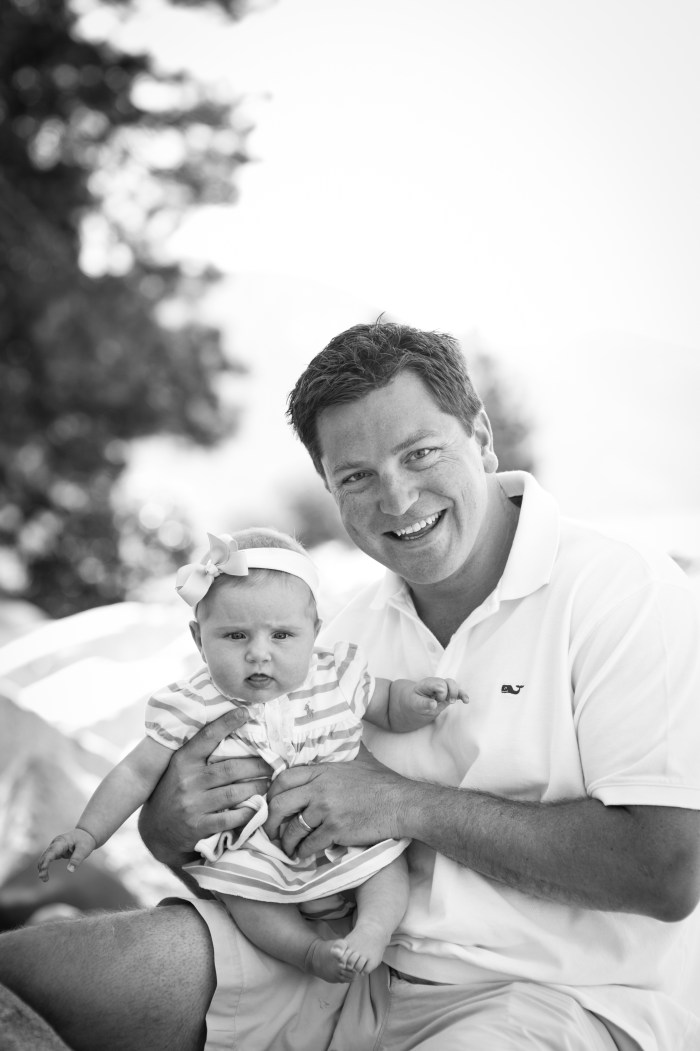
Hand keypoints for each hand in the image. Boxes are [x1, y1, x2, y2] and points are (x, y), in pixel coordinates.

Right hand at [38, 828, 96, 880]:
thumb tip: (70, 870)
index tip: (43, 871)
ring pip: (45, 857)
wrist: (86, 834)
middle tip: (44, 879)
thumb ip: (77, 859)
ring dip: (42, 867)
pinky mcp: (56, 851)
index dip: (46, 862)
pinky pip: (48, 858)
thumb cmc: (85, 840)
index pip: (51, 852)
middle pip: (45, 855)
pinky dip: (45, 866)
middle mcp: (56, 844)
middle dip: (42, 867)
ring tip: (45, 879)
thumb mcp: (84, 849)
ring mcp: (55, 847)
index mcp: (62, 842)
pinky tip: (45, 875)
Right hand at [138, 707, 272, 866]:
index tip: (246, 712)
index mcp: (182, 761)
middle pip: (230, 768)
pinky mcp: (198, 827)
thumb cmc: (173, 791)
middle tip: (273, 762)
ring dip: (256, 787)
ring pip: (233, 793)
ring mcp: (192, 805)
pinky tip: (257, 807)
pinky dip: (247, 812)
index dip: (227, 722)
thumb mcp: (179, 768)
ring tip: (269, 782)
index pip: (207, 736)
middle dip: (257, 765)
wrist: (156, 830)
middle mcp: (187, 781)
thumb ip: (199, 752)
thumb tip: (231, 729)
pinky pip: (230, 818)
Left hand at [265, 746, 407, 859]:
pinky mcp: (336, 829)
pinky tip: (303, 855)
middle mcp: (320, 788)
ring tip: (288, 849)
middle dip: (270, 822)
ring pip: (293, 829)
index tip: (271, 806)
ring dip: (286, 843)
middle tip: (271, 833)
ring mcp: (327, 809)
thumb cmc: (382, 782)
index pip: (283, 779)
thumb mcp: (357, 760)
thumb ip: (338, 756)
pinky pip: (309, 844)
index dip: (271, 794)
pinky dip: (303, 852)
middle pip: (280, 804)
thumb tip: (331, 746)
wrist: (401, 803)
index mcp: (322, 771)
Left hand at [390, 677, 467, 731]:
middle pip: (448, 682)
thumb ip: (423, 704)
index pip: (440, 684)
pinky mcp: (444, 695)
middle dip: (450, 691)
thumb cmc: (410, 702)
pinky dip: (461, 695)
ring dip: (457, 692)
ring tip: (454, 701)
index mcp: (427, 684)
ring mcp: (440, 689)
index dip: (442, 693)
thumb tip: (434, 704)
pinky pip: (454, 693)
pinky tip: (466, 701)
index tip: (436, 701)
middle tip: (444, 701)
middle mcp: (435, 684)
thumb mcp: (413, 704)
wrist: (406, 701)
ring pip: (452, 686)